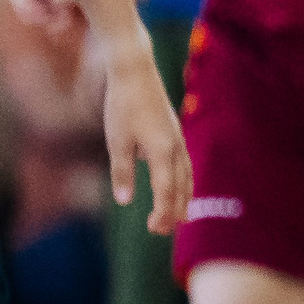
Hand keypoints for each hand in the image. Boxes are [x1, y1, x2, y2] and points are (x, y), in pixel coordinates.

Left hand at [96, 37, 190, 233]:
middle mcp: (176, 148)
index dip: (162, 212)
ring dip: (182, 198)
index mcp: (162, 151)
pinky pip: (185, 165)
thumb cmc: (122, 105)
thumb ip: (122, 171)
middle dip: (173, 211)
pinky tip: (178, 186)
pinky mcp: (175, 134)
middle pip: (180, 188)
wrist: (136, 72)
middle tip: (163, 231)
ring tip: (180, 217)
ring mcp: (178, 140)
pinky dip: (183, 182)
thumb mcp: (116, 140)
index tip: (154, 230)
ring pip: (186, 177)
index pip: (166, 191)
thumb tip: (125, 200)